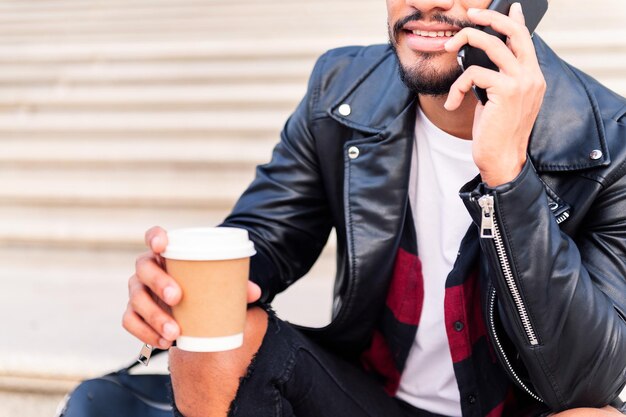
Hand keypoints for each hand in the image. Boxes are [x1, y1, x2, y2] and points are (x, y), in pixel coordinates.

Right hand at [122, 226, 262, 348]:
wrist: (190, 307)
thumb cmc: (203, 287)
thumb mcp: (218, 283)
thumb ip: (235, 284)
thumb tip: (256, 292)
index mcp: (166, 254)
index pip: (153, 236)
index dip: (154, 237)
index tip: (162, 245)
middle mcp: (148, 269)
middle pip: (143, 268)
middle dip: (158, 282)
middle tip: (177, 298)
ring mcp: (138, 291)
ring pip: (136, 299)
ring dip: (154, 316)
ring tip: (175, 331)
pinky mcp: (134, 312)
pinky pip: (130, 321)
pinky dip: (145, 333)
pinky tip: (164, 342)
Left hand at [443, 3, 545, 186]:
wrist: (501, 159)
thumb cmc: (495, 132)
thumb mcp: (497, 100)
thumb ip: (496, 77)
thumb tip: (478, 58)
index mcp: (532, 77)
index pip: (525, 39)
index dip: (514, 20)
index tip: (507, 7)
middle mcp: (532, 76)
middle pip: (514, 32)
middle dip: (490, 18)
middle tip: (469, 15)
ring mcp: (522, 82)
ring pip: (492, 44)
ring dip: (466, 41)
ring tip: (449, 48)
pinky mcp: (507, 91)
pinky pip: (474, 73)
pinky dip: (458, 86)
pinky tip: (454, 103)